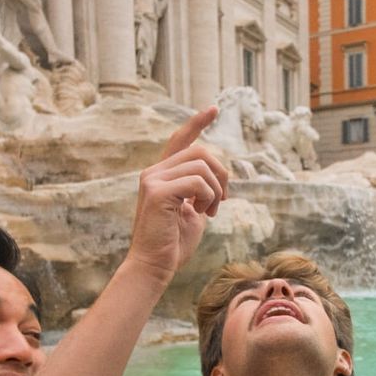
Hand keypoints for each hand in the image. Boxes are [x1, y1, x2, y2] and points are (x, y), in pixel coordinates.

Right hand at [123, 106, 228, 284]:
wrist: (154, 266)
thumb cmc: (173, 244)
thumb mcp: (193, 213)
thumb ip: (201, 192)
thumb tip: (217, 180)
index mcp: (161, 175)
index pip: (180, 140)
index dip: (197, 122)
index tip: (214, 109)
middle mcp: (154, 172)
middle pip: (200, 151)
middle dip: (221, 174)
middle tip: (223, 201)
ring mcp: (153, 180)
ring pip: (201, 166)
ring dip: (216, 190)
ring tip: (210, 212)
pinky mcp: (157, 192)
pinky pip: (197, 182)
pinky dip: (208, 197)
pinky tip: (203, 213)